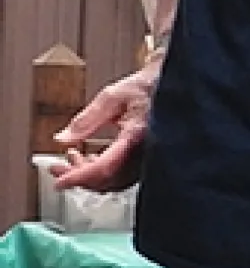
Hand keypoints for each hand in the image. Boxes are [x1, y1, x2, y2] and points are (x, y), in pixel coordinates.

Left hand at [50, 69, 153, 191]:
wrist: (171, 86)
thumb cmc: (147, 87)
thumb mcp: (111, 97)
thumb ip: (86, 120)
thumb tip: (63, 139)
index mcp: (136, 137)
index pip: (105, 166)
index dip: (80, 177)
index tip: (60, 181)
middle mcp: (146, 153)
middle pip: (108, 180)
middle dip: (79, 176)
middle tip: (58, 166)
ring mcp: (148, 158)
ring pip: (115, 181)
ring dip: (90, 175)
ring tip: (74, 156)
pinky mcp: (148, 159)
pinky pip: (123, 176)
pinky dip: (103, 172)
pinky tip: (92, 158)